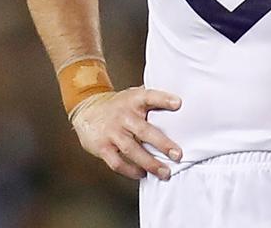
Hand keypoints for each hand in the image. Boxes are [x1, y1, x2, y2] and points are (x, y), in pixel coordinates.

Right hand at [69, 87, 183, 179]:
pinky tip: (143, 174)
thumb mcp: (134, 95)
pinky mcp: (102, 147)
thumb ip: (153, 99)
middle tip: (178, 155)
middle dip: (162, 144)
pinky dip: (131, 170)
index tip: (178, 104)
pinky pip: (118, 162)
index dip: (164, 99)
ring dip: (150, 163)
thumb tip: (182, 102)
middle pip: (144, 131)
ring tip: (165, 172)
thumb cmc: (120, 105)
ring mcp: (112, 132)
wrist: (87, 110)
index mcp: (134, 100)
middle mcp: (123, 116)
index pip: (150, 96)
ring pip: (132, 150)